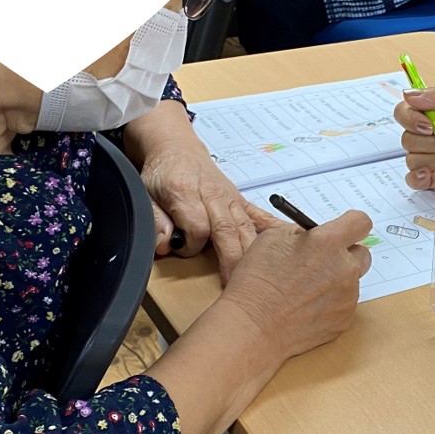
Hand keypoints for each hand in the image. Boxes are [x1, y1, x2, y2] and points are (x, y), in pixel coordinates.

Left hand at [137, 134, 281, 283]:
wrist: (177, 149)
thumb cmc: (162, 174)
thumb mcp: (145, 193)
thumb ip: (154, 220)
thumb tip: (164, 245)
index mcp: (186, 192)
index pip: (197, 227)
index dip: (190, 245)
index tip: (180, 249)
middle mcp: (213, 195)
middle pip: (227, 229)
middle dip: (231, 259)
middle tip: (233, 284)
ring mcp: (231, 198)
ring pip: (245, 227)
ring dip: (251, 254)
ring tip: (256, 277)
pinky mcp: (240, 202)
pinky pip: (261, 217)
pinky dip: (276, 229)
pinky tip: (288, 243)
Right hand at [220, 210, 372, 365]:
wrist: (252, 326)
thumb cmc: (256, 282)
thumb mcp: (272, 239)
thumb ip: (302, 232)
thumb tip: (314, 234)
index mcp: (327, 243)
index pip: (360, 222)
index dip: (351, 225)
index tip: (343, 230)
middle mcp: (345, 268)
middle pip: (362, 253)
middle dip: (346, 254)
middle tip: (322, 262)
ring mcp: (348, 296)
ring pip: (352, 281)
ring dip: (337, 280)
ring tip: (305, 290)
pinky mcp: (345, 319)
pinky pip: (345, 304)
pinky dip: (331, 303)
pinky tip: (306, 307)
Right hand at [394, 87, 434, 191]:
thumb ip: (434, 95)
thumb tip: (408, 94)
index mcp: (431, 117)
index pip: (402, 113)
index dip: (409, 119)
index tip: (428, 124)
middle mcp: (428, 137)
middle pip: (405, 138)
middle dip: (426, 140)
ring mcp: (430, 158)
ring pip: (410, 158)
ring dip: (429, 157)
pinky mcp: (434, 178)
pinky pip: (412, 180)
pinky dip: (417, 177)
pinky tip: (430, 173)